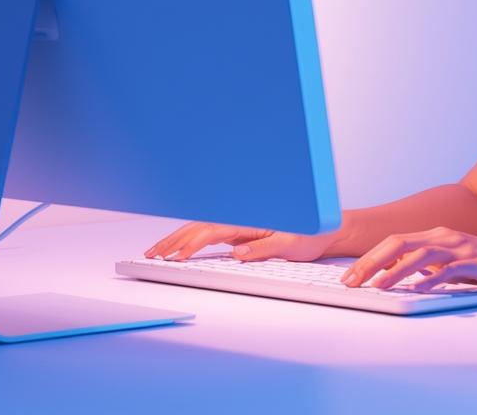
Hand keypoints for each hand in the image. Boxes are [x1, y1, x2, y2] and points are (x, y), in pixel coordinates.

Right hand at [144, 221, 337, 262]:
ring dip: (176, 239)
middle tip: (150, 254)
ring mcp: (238, 225)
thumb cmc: (310, 236)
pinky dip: (189, 240)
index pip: (211, 231)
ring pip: (199, 229)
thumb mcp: (291, 244)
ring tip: (155, 251)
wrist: (326, 230)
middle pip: (198, 227)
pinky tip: (177, 248)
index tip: (174, 256)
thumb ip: (264, 247)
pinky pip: (208, 234)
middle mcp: (240, 219)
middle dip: (172, 240)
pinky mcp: (239, 232)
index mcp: (249, 219)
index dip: (190, 244)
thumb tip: (237, 252)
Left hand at [340, 226, 476, 293]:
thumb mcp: (452, 265)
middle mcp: (445, 237)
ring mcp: (461, 247)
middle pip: (399, 244)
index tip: (349, 276)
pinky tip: (416, 289)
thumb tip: (396, 279)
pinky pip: (449, 269)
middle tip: (350, 281)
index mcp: (436, 236)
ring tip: (376, 286)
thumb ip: (428, 268)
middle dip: (371, 262)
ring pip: (419, 255)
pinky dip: (431, 279)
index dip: (369, 258)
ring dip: (394, 270)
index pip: (394, 243)